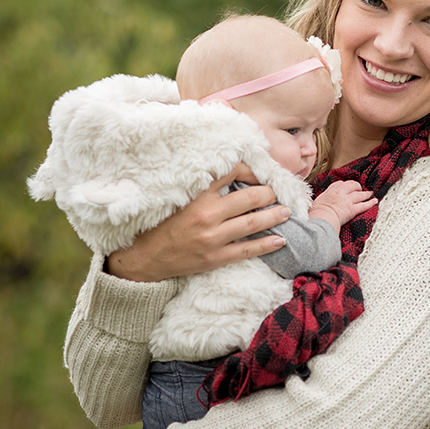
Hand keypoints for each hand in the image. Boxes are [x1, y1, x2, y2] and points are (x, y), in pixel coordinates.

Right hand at [105, 165, 291, 281]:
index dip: (251, 170)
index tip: (261, 172)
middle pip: (250, 198)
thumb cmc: (161, 223)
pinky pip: (247, 250)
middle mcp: (207, 214)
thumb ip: (202, 185)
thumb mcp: (178, 196)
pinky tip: (280, 240)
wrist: (143, 258)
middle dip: (269, 193)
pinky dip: (267, 244)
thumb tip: (232, 171)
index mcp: (197, 194)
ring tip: (286, 211)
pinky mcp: (215, 258)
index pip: (232, 172)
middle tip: (278, 191)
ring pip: (253, 224)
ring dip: (274, 216)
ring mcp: (212, 238)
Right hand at [307, 180, 375, 233]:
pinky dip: (370, 203)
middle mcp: (339, 194)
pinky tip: (374, 201)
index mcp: (330, 192)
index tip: (345, 186)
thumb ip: (318, 202)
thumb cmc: (315, 214)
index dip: (344, 184)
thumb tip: (311, 205)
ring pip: (359, 194)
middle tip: (359, 187)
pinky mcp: (352, 209)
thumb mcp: (314, 204)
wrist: (321, 219)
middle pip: (351, 185)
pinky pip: (363, 205)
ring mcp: (347, 201)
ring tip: (369, 193)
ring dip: (365, 193)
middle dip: (356, 186)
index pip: (339, 184)